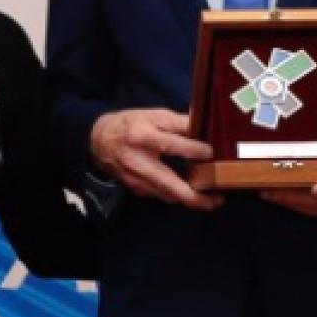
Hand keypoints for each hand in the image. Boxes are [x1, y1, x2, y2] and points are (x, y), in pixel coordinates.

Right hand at [89, 107, 220, 210]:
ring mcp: (135, 178)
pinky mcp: (135, 188)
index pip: (169, 145)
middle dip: (193, 196)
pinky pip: (160, 195)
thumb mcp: (154, 115)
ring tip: (211, 201)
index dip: (191, 149)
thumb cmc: (131, 125)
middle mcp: (137, 161)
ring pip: (166, 195)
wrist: (99, 140)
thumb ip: (179, 122)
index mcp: (142, 137)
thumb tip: (205, 127)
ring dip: (189, 200)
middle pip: (167, 183)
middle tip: (216, 200)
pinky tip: (191, 195)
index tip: (210, 153)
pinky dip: (176, 197)